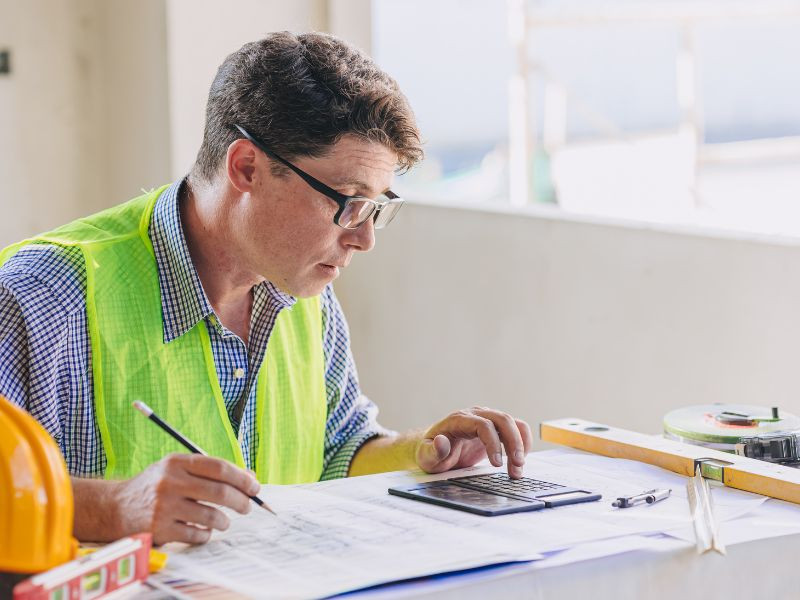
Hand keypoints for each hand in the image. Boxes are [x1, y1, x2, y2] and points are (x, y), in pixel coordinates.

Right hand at [113, 453, 259, 544]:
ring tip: (224, 521)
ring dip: (224, 521)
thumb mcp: (178, 469)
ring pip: (211, 516)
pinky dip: (206, 534)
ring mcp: (164, 506)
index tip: (255, 486)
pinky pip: (196, 535)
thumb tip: (250, 477)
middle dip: (241, 501)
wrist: (116, 507)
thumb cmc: (156, 486)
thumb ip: (211, 471)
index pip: (219, 467)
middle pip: (219, 492)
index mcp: (177, 462)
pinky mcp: (160, 529)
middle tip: (247, 506)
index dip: (242, 478)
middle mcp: (170, 481)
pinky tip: (205, 530)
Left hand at [415, 407, 532, 477]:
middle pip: (502, 420)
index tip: (497, 464)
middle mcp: (476, 415)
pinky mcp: (495, 428)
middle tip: (517, 466)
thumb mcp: (426, 456)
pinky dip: (522, 442)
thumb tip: (440, 442)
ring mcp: (487, 419)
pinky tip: (518, 460)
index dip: (493, 443)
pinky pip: (515, 428)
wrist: (434, 448)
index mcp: (459, 420)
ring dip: (520, 444)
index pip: (483, 425)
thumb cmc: (430, 452)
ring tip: (518, 468)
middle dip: (513, 442)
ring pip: (512, 423)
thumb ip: (433, 451)